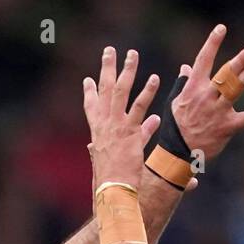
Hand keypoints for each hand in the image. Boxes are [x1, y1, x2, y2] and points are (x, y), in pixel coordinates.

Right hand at [83, 47, 160, 191]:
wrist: (112, 193)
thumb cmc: (108, 184)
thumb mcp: (103, 164)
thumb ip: (108, 149)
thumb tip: (97, 146)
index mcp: (97, 134)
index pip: (91, 108)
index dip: (89, 93)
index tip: (88, 79)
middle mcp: (104, 126)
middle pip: (104, 91)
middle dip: (107, 68)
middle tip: (110, 50)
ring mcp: (116, 127)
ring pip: (121, 92)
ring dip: (127, 71)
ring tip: (132, 54)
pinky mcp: (130, 133)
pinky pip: (140, 108)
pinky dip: (147, 93)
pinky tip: (154, 79)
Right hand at [171, 24, 243, 163]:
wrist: (177, 154)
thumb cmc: (176, 127)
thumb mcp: (175, 102)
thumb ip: (184, 83)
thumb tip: (186, 67)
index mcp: (193, 89)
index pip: (203, 61)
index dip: (212, 44)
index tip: (221, 28)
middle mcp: (206, 97)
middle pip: (225, 74)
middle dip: (239, 60)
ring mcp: (218, 112)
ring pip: (235, 89)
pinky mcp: (228, 127)